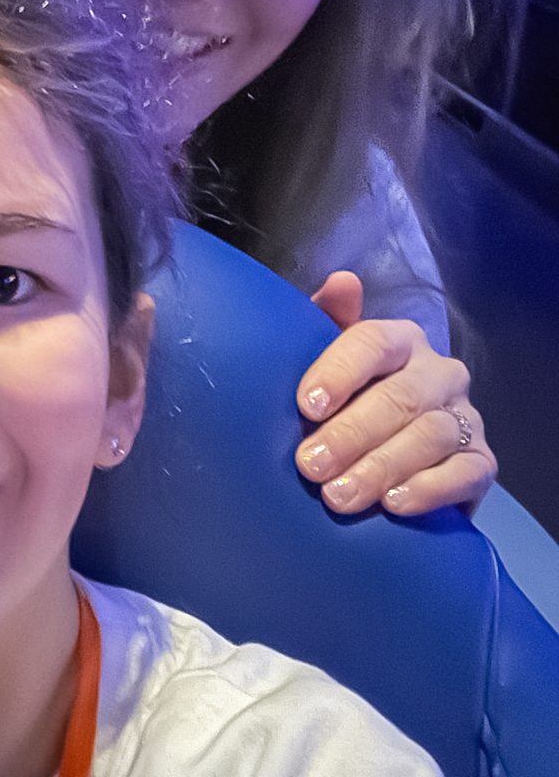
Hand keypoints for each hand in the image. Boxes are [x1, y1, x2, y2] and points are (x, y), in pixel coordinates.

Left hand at [295, 272, 496, 516]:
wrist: (382, 447)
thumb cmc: (342, 395)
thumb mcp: (324, 355)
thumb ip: (326, 318)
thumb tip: (342, 282)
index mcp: (398, 340)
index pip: (373, 341)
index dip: (338, 371)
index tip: (304, 406)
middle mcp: (437, 372)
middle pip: (399, 396)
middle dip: (351, 433)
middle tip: (310, 466)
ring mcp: (463, 416)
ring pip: (430, 436)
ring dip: (381, 467)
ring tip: (339, 495)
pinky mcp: (481, 461)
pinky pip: (466, 473)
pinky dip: (429, 490)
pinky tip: (394, 504)